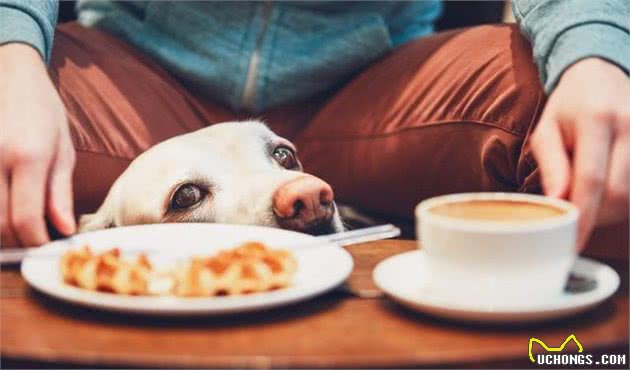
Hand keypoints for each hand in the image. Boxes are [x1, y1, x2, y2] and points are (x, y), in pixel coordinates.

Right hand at [0, 43, 75, 246]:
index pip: (26, 218)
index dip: (35, 241)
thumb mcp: (62, 150)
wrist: (11, 75)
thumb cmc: (42, 111)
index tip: (45, 245)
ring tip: (17, 225)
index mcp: (28, 157)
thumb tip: (64, 228)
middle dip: (15, 241)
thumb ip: (59, 192)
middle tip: (31, 240)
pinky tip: (4, 206)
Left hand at [531, 58, 629, 250]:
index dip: (583, 217)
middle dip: (596, 217)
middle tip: (576, 220)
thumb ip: (552, 164)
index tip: (572, 242)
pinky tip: (607, 194)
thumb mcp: (547, 129)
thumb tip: (558, 201)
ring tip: (589, 203)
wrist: (603, 74)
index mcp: (597, 119)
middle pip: (619, 193)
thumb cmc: (569, 106)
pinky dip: (625, 200)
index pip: (592, 180)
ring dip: (611, 211)